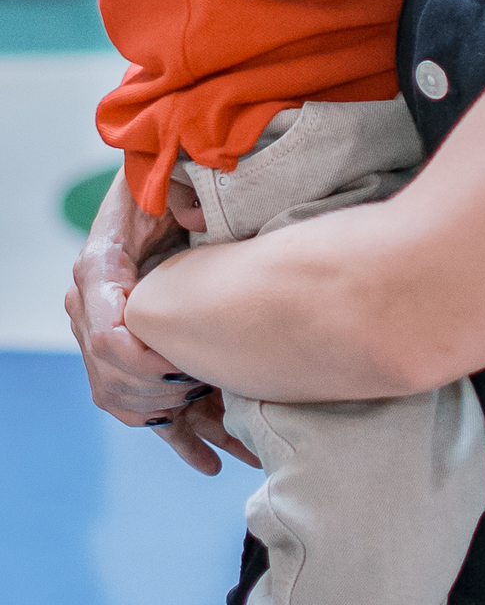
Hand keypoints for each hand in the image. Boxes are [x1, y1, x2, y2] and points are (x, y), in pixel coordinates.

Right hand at [65, 169, 259, 475]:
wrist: (156, 185)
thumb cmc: (159, 182)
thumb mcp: (166, 180)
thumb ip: (180, 195)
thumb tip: (198, 220)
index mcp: (98, 268)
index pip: (105, 335)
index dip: (142, 358)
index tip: (181, 366)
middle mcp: (94, 308)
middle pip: (114, 378)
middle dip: (165, 393)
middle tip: (211, 388)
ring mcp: (111, 337)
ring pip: (131, 401)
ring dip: (179, 418)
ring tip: (230, 434)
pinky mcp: (136, 355)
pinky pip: (149, 407)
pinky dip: (181, 438)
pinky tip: (211, 464)